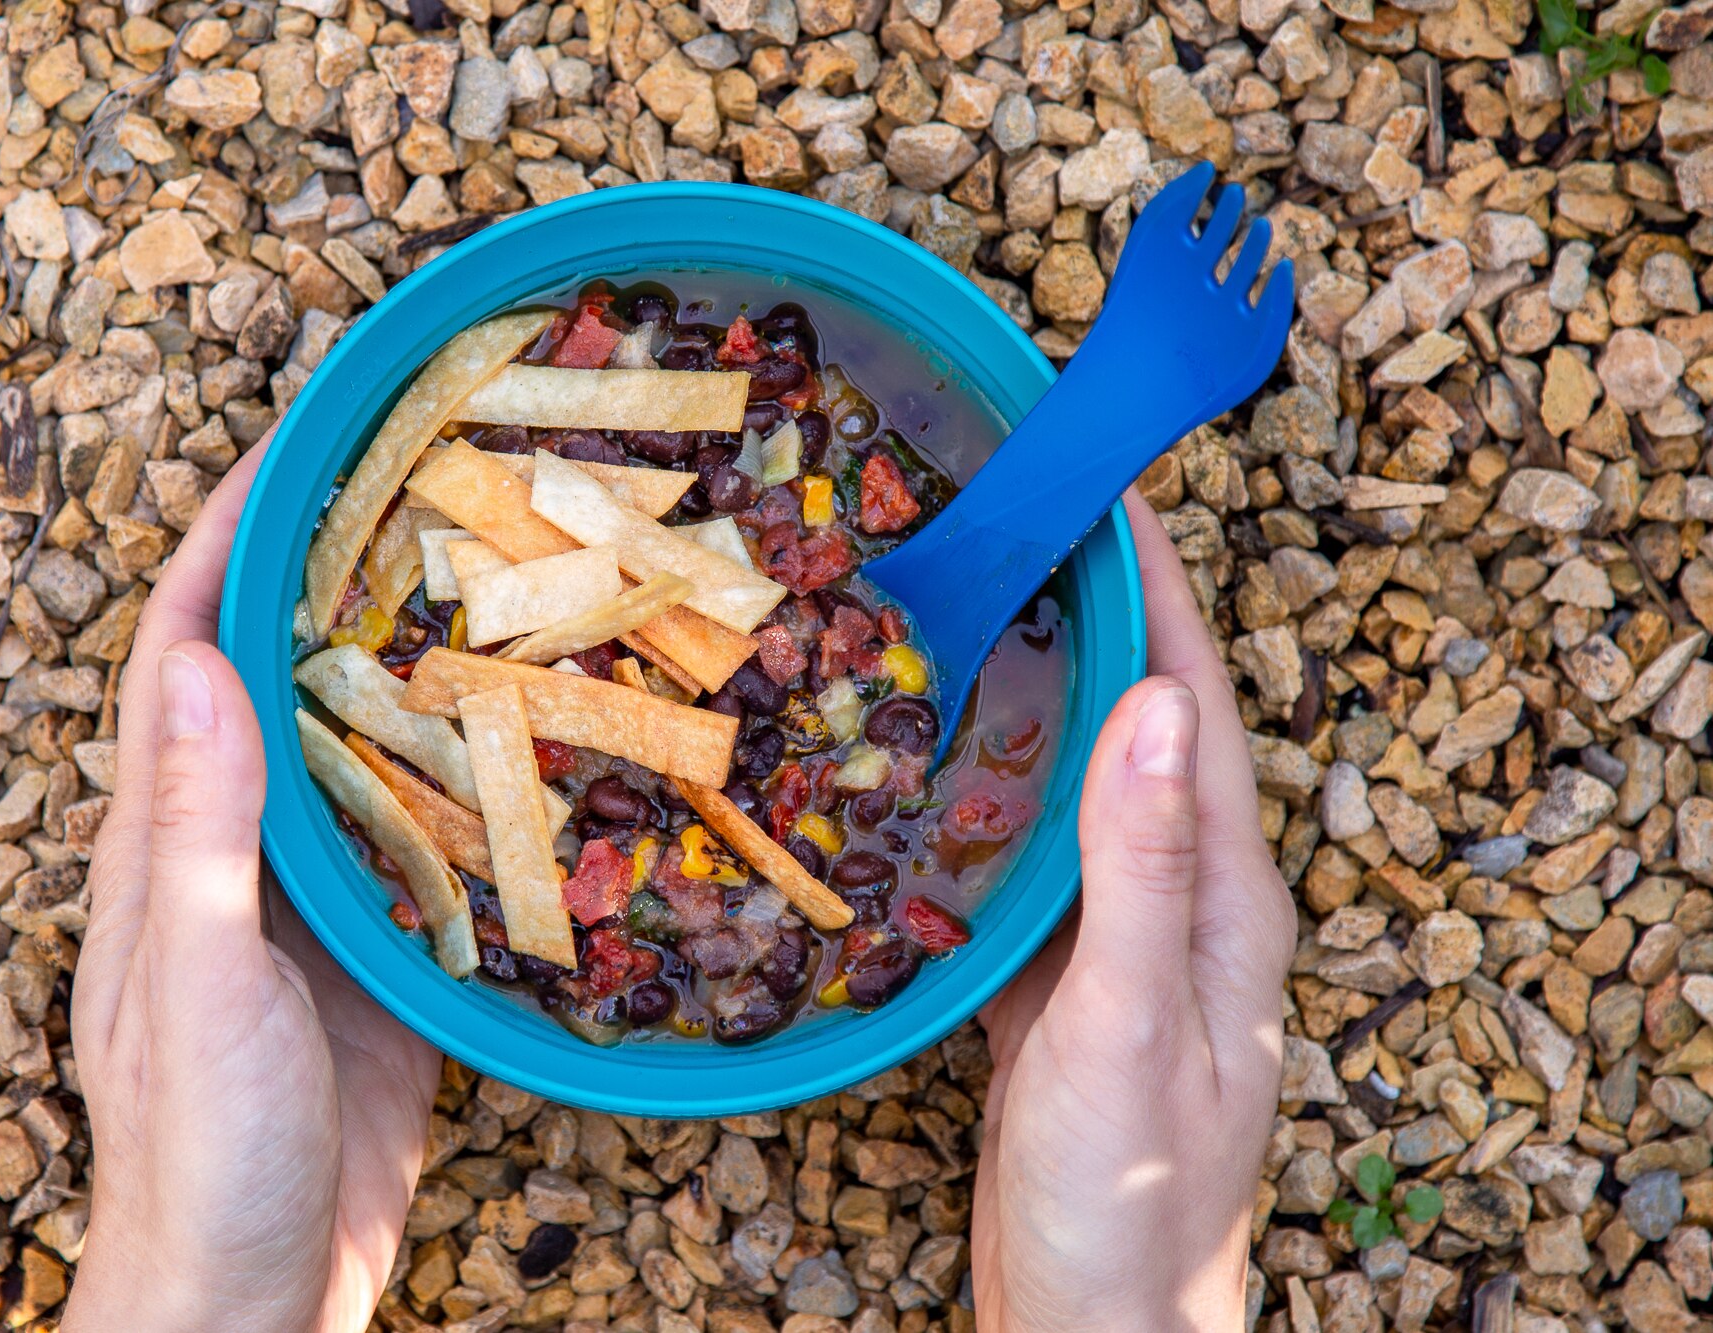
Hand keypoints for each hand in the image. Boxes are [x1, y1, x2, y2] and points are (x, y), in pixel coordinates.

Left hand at [66, 442, 441, 1332]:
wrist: (255, 1290)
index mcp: (168, 841)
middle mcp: (234, 850)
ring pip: (358, 745)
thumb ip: (202, 830)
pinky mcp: (378, 956)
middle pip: (277, 674)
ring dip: (407, 659)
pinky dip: (465, 773)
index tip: (299, 441)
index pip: (187, 649)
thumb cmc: (204, 1151)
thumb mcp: (201, 983)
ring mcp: (309, 902)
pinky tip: (533, 742)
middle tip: (426, 487)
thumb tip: (203, 658)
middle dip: (331, 571)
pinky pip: (421, 837)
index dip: (230, 536)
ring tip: (494, 581)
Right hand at [972, 491, 1296, 1330]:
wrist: (1095, 1322)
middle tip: (1029, 528)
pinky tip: (945, 769)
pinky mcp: (1066, 986)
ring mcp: (1127, 945)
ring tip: (981, 614)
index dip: (1162, 593)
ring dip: (1048, 694)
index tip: (1113, 492)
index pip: (1197, 707)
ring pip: (1088, 786)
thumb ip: (1134, 866)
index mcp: (1224, 897)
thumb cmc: (1126, 1190)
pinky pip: (1038, 858)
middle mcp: (1187, 905)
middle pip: (1149, 729)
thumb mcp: (1126, 1018)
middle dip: (1105, 619)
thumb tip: (1146, 701)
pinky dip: (999, 793)